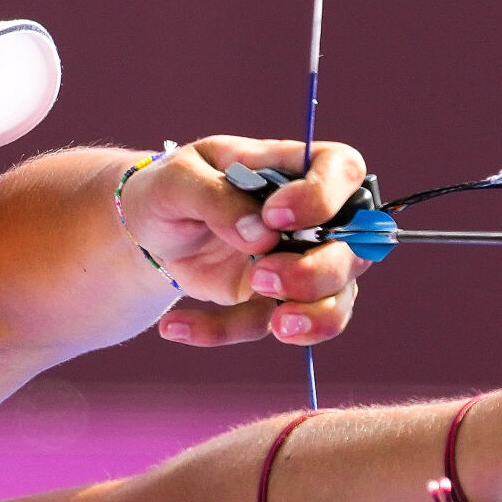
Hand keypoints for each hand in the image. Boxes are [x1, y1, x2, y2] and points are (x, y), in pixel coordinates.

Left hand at [119, 135, 373, 346]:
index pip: (343, 170)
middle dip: (317, 273)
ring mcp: (298, 265)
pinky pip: (265, 327)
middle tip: (261, 277)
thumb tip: (261, 235)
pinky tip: (175, 325)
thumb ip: (218, 198)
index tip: (276, 216)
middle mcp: (311, 219)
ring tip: (276, 326)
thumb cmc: (172, 188)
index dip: (324, 197)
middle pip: (353, 249)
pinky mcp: (271, 304)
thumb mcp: (179, 180)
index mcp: (294, 169)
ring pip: (336, 300)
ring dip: (312, 317)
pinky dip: (222, 331)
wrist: (147, 230)